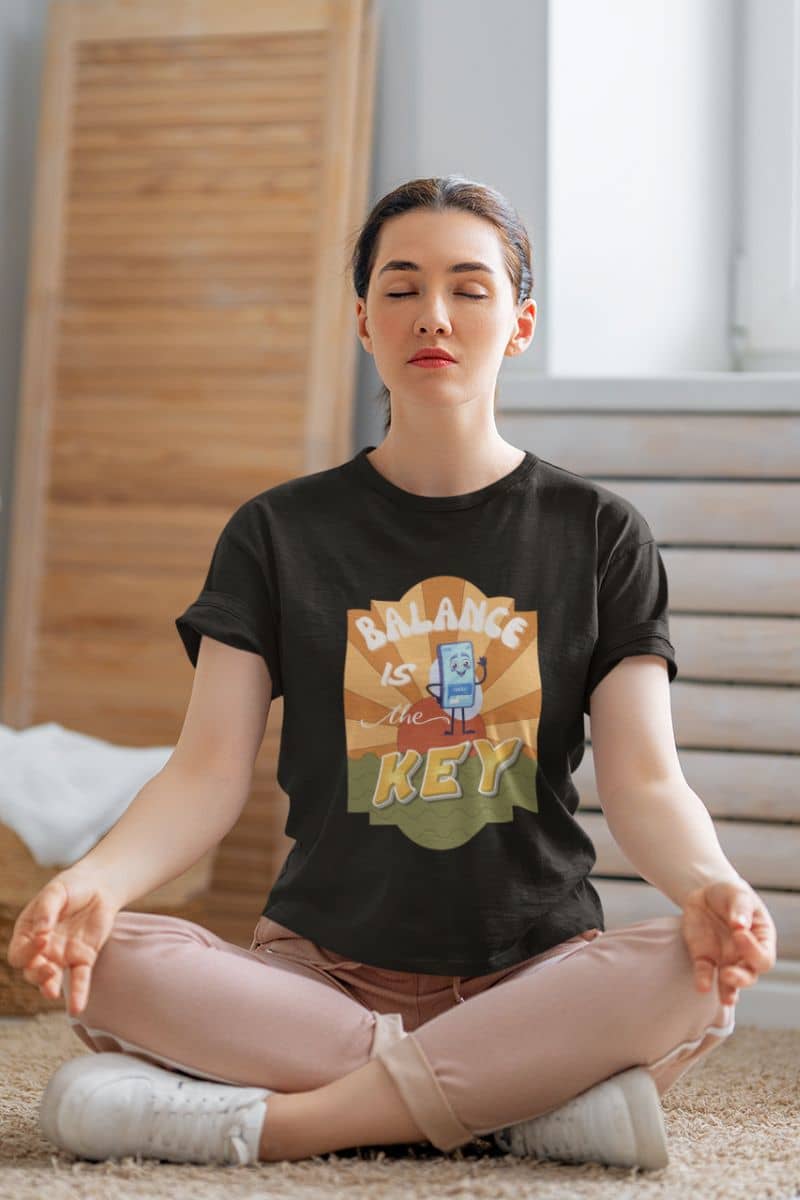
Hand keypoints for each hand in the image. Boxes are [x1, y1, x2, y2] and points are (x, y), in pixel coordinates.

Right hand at [6, 870, 119, 1017]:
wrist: (100, 886)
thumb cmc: (72, 887)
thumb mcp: (56, 891)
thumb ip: (47, 910)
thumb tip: (41, 931)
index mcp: (28, 932)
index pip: (18, 952)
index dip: (27, 951)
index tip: (43, 939)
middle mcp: (42, 949)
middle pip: (30, 971)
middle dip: (36, 974)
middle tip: (49, 969)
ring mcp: (62, 956)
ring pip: (51, 980)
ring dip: (49, 987)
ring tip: (52, 992)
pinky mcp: (83, 959)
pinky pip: (79, 980)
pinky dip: (77, 993)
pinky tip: (77, 1008)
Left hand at [680, 879, 776, 1006]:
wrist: (706, 894)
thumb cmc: (730, 896)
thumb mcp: (738, 895)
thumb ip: (740, 908)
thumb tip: (740, 924)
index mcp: (761, 939)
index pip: (764, 956)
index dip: (753, 951)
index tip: (739, 934)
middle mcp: (745, 954)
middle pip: (750, 975)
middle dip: (742, 979)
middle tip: (728, 973)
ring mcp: (725, 958)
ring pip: (730, 983)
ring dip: (728, 990)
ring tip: (726, 998)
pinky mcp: (704, 958)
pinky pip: (705, 973)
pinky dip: (704, 980)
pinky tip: (702, 986)